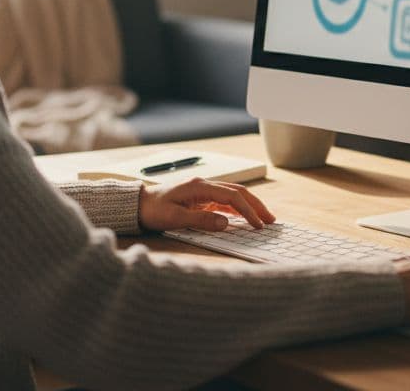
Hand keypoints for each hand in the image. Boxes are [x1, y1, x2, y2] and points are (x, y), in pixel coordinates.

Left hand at [138, 177, 276, 231]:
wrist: (138, 205)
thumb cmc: (154, 210)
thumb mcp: (175, 218)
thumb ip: (201, 220)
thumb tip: (226, 223)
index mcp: (200, 186)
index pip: (232, 197)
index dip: (248, 211)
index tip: (259, 225)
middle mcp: (205, 185)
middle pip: (238, 192)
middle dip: (256, 205)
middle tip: (271, 220)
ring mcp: (204, 191)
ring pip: (234, 195)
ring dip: (250, 206)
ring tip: (264, 219)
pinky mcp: (201, 198)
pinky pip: (225, 202)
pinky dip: (238, 209)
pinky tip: (245, 218)